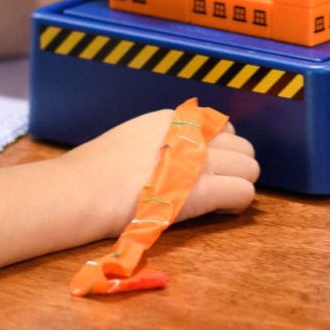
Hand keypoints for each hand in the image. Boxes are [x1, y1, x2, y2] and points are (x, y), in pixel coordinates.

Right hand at [64, 109, 259, 233]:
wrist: (80, 190)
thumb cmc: (92, 173)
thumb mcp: (130, 138)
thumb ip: (158, 142)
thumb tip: (170, 156)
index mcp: (174, 120)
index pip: (221, 125)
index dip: (221, 147)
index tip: (212, 163)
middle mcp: (191, 134)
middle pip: (242, 146)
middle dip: (237, 166)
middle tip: (220, 184)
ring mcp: (198, 161)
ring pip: (249, 168)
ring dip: (240, 183)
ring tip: (222, 199)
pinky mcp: (201, 191)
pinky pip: (242, 192)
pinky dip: (238, 202)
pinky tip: (223, 210)